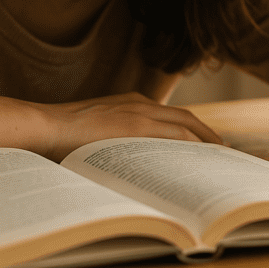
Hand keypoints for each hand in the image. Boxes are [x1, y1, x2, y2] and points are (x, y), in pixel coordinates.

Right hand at [37, 92, 223, 160]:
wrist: (46, 127)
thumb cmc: (65, 136)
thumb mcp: (97, 132)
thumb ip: (118, 139)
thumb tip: (133, 164)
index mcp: (130, 103)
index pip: (170, 115)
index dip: (191, 128)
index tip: (203, 142)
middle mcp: (139, 103)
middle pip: (185, 118)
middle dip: (207, 134)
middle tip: (222, 151)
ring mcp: (139, 113)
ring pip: (185, 125)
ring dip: (205, 141)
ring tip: (218, 159)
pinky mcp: (136, 125)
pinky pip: (175, 134)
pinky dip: (192, 145)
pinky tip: (199, 160)